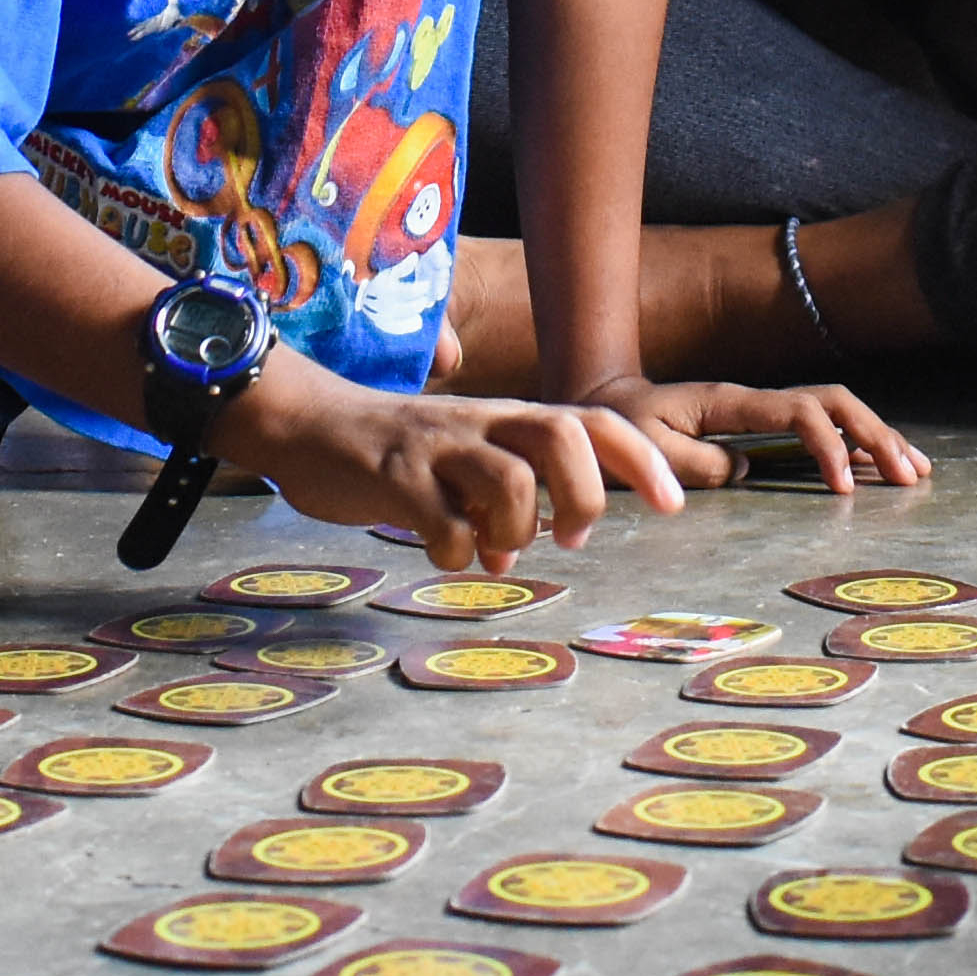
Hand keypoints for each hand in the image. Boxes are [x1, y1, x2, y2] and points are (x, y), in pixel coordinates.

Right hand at [230, 364, 688, 569]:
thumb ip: (498, 494)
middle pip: (560, 435)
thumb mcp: (458, 459)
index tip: (671, 506)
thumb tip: (519, 553)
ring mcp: (435, 449)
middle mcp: (478, 425)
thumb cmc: (392, 451)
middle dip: (584, 493)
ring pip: (508, 481)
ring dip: (516, 530)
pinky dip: (456, 555)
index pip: (592, 421)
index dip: (640, 461)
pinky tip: (445, 556)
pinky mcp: (391, 479)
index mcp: (504, 419)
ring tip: (495, 549)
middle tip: (572, 537)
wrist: (305, 425)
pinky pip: (442, 524)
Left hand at [577, 375, 933, 494]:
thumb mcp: (644, 448)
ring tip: (915, 470)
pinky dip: (856, 444)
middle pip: (831, 402)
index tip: (844, 489)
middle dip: (872, 436)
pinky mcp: (762, 425)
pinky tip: (882, 464)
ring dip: (876, 436)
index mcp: (730, 401)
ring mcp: (761, 409)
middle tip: (905, 477)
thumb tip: (746, 469)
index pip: (798, 412)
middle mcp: (754, 399)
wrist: (605, 403)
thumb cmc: (620, 429)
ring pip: (834, 409)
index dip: (828, 446)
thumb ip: (694, 462)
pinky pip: (820, 426)